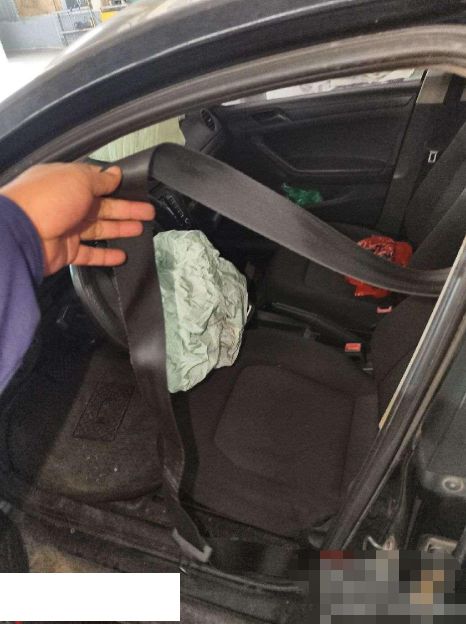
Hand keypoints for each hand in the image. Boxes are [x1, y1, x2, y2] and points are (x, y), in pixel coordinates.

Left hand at [0, 162, 154, 275]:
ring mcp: (67, 228)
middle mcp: (67, 204)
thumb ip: (100, 179)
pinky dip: (106, 256)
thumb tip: (115, 174)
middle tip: (148, 212)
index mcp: (67, 182)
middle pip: (103, 207)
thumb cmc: (46, 200)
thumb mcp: (78, 179)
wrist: (21, 234)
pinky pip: (91, 254)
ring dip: (121, 229)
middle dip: (127, 209)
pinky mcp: (67, 251)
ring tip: (140, 229)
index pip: (96, 182)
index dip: (116, 186)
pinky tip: (122, 255)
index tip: (135, 190)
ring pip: (100, 229)